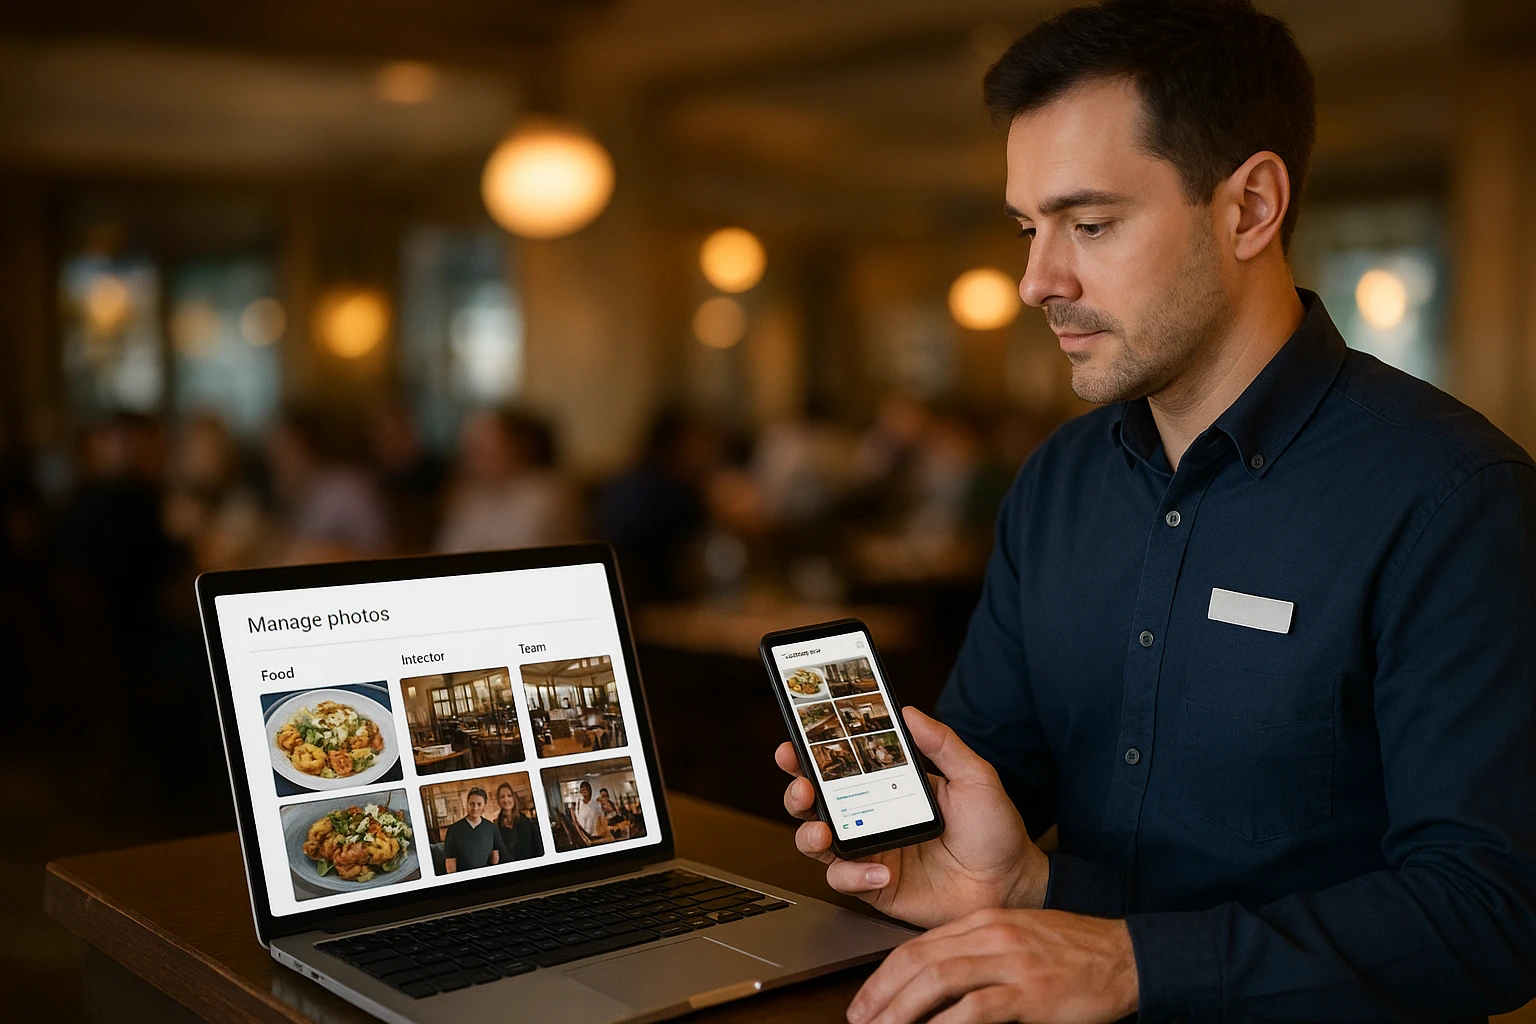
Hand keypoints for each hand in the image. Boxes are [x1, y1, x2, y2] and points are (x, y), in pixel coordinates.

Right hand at [776, 706, 1048, 927]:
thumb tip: (909, 712)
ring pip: (817, 842)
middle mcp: (872, 818)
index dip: (810, 755)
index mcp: (888, 786)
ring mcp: (871, 852)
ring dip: (809, 834)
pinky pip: (846, 880)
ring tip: (823, 832)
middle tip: (802, 787)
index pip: (839, 766)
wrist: (1014, 884)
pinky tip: (880, 870)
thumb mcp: (974, 777)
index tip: (794, 744)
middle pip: (815, 803)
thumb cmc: (996, 829)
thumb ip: (942, 743)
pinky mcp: (876, 886)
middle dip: (797, 791)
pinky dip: (854, 874)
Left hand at [847, 908, 1137, 1023]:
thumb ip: (975, 954)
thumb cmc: (1073, 952)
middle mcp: (991, 935)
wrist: (1125, 956)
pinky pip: (976, 1008)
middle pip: (918, 961)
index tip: (864, 1002)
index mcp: (983, 921)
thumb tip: (932, 987)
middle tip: (860, 1021)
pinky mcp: (1031, 992)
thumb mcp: (1016, 939)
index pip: (917, 946)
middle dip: (881, 994)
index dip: (882, 977)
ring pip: (938, 981)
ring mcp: (1011, 962)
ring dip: (902, 1011)